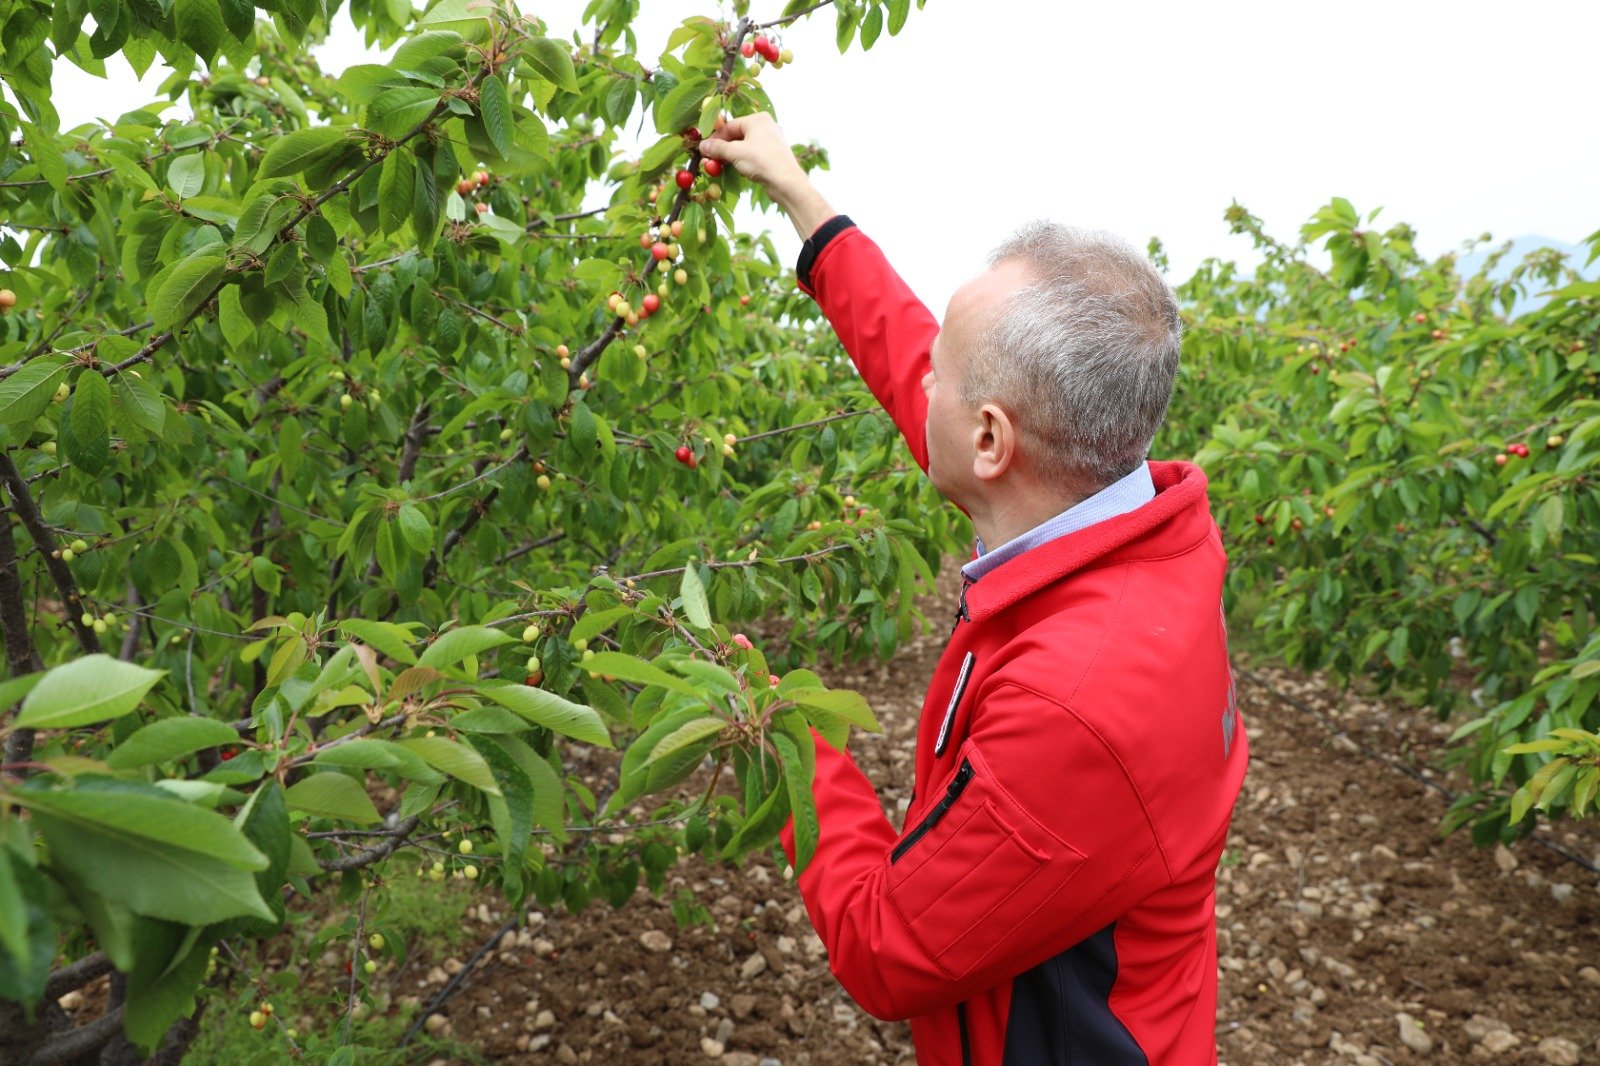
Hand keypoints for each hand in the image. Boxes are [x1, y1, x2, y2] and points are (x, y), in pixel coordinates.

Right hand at [701, 112, 835, 240]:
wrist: (787, 182)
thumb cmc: (762, 162)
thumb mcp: (735, 153)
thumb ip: (718, 148)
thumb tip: (703, 146)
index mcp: (758, 119)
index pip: (730, 125)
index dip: (716, 138)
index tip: (705, 149)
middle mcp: (766, 126)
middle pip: (737, 135)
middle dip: (723, 148)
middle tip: (710, 159)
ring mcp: (771, 140)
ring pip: (744, 146)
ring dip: (731, 156)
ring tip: (721, 166)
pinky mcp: (773, 154)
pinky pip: (753, 154)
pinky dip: (743, 160)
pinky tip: (738, 169)